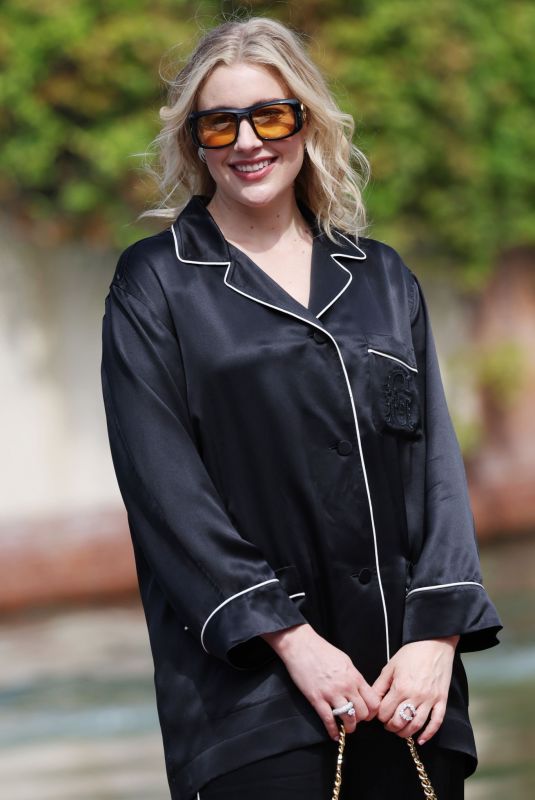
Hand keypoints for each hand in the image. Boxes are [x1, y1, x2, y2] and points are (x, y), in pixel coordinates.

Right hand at [261, 624, 379, 741]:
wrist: (301, 646)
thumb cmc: (322, 650)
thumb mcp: (345, 661)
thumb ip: (354, 677)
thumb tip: (359, 690)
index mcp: (354, 676)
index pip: (373, 701)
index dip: (373, 711)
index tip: (368, 713)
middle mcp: (346, 686)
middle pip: (363, 712)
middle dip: (361, 720)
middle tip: (357, 720)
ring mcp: (331, 694)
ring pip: (349, 719)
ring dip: (349, 727)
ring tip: (347, 727)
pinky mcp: (317, 699)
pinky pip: (328, 720)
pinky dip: (333, 731)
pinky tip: (334, 735)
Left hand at [372, 636, 458, 744]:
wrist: (434, 644)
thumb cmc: (411, 654)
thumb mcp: (390, 666)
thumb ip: (380, 685)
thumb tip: (372, 701)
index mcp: (400, 687)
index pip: (385, 712)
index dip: (380, 716)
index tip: (379, 714)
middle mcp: (415, 696)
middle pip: (399, 722)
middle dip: (391, 726)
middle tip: (388, 723)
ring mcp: (430, 700)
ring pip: (416, 725)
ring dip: (406, 732)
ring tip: (400, 730)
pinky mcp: (442, 701)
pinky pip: (436, 722)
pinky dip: (428, 734)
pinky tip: (421, 739)